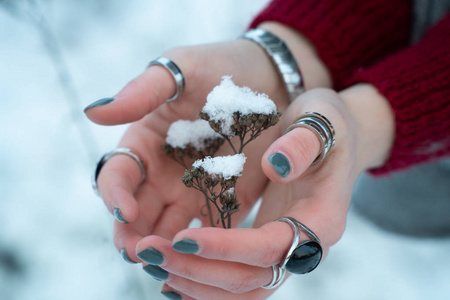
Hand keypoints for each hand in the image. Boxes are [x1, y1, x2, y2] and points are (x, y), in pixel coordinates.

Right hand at [85, 23, 330, 260]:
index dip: (114, 193)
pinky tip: (202, 262)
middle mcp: (164, 173)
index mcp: (145, 143)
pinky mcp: (225, 201)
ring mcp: (194, 190)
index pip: (117, 174)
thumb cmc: (219, 67)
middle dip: (132, 235)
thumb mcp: (181, 71)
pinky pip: (209, 231)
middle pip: (137, 212)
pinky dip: (201, 249)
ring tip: (164, 266)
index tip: (125, 208)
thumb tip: (93, 112)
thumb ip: (142, 92)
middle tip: (138, 254)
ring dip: (162, 250)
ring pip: (167, 230)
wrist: (269, 78)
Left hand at [136, 85, 393, 299]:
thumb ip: (302, 143)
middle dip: (198, 270)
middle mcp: (305, 245)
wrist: (333, 135)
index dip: (226, 247)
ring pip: (243, 290)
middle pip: (251, 279)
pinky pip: (239, 280)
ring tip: (152, 263)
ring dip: (196, 282)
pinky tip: (171, 272)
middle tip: (149, 252)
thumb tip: (276, 165)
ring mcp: (287, 250)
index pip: (271, 247)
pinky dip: (205, 282)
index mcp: (322, 217)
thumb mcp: (320, 119)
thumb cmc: (327, 124)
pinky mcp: (270, 246)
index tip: (181, 238)